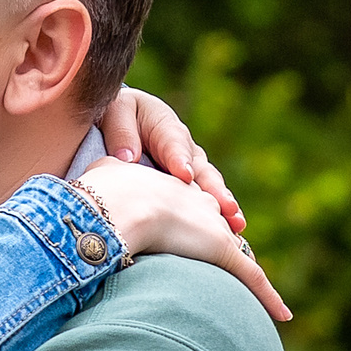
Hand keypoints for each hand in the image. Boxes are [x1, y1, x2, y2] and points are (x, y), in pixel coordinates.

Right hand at [75, 156, 290, 321]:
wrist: (119, 203)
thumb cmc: (101, 192)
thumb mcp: (98, 177)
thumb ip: (98, 180)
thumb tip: (79, 192)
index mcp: (170, 186)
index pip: (189, 203)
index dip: (191, 217)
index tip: (189, 227)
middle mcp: (198, 203)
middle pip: (217, 225)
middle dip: (221, 240)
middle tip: (221, 256)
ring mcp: (212, 229)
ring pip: (238, 254)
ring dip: (246, 275)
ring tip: (256, 296)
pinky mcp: (223, 252)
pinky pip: (252, 278)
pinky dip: (269, 298)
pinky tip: (284, 316)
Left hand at [99, 86, 245, 234]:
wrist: (119, 123)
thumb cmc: (115, 116)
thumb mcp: (114, 113)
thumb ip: (121, 131)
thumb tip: (129, 157)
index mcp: (164, 126)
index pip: (173, 142)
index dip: (179, 159)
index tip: (184, 175)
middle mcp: (184, 149)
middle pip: (201, 170)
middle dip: (214, 190)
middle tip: (225, 207)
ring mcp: (189, 169)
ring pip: (209, 188)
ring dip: (223, 207)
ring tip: (236, 225)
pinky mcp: (187, 189)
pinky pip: (203, 203)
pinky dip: (215, 220)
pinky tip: (228, 237)